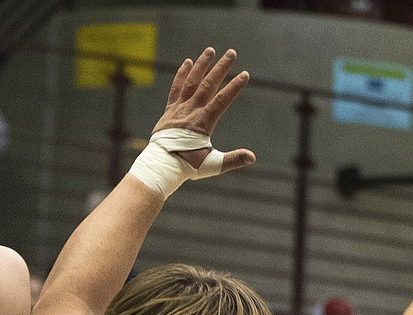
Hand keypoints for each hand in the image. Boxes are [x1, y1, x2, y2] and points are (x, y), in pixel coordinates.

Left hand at [150, 47, 254, 173]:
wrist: (160, 166)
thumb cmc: (187, 167)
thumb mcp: (212, 165)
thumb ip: (232, 160)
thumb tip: (252, 157)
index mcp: (203, 122)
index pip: (222, 100)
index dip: (234, 87)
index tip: (245, 74)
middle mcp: (191, 111)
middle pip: (208, 84)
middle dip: (221, 68)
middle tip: (231, 52)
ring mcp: (179, 109)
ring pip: (192, 82)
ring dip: (202, 65)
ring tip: (210, 50)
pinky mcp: (170, 110)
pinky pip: (176, 88)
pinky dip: (182, 75)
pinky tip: (188, 62)